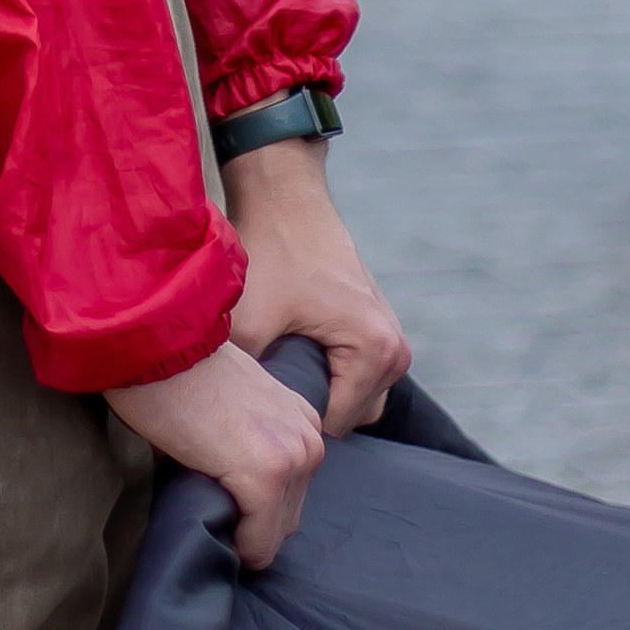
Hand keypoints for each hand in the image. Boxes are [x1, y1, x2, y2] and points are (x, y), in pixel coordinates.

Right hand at [108, 340, 325, 569]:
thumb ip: (249, 439)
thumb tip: (234, 492)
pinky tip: (210, 522)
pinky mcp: (264, 477)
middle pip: (288, 516)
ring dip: (244, 533)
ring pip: (275, 534)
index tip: (220, 491)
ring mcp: (290, 458)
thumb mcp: (233, 401)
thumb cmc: (177, 370)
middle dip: (252, 521)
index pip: (293, 489)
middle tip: (211, 503)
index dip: (255, 501)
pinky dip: (236, 545)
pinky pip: (258, 542)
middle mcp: (308, 438)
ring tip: (207, 506)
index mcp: (302, 419)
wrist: (156, 344)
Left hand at [222, 138, 408, 434]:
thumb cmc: (269, 251)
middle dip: (304, 406)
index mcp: (375, 352)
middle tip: (259, 382)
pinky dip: (322, 369)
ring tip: (269, 364)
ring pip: (351, 396)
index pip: (332, 426)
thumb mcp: (249, 323)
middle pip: (347, 416)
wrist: (283, 195)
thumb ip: (252, 385)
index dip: (288, 419)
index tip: (251, 400)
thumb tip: (235, 433)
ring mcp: (390, 336)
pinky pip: (352, 372)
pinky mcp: (375, 324)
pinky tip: (283, 347)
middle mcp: (394, 349)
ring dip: (313, 388)